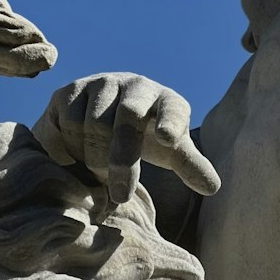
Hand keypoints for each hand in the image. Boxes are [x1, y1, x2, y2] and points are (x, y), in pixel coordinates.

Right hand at [32, 73, 218, 205]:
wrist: (100, 120)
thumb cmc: (145, 138)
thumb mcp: (170, 152)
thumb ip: (190, 166)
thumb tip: (214, 188)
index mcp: (165, 101)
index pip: (173, 108)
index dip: (171, 122)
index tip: (168, 140)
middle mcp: (135, 85)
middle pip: (127, 118)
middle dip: (123, 158)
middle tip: (121, 194)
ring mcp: (101, 84)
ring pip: (92, 123)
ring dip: (93, 156)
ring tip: (98, 173)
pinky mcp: (70, 90)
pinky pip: (65, 121)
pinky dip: (69, 146)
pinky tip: (74, 158)